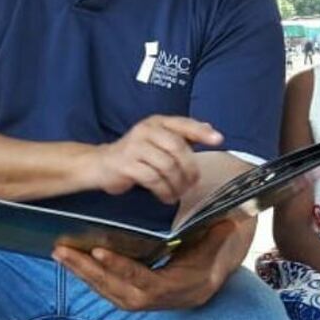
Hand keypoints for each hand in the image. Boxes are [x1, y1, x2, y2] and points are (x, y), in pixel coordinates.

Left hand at [53, 217, 249, 310]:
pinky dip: (88, 275)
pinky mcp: (130, 297)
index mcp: (174, 288)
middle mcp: (154, 299)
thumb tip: (229, 220)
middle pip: (115, 289)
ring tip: (60, 253)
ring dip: (81, 272)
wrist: (208, 282)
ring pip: (106, 290)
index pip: (142, 281)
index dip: (121, 268)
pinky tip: (71, 260)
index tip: (100, 251)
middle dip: (87, 271)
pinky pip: (105, 289)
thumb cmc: (209, 259)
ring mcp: (140, 300)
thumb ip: (218, 235)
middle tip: (63, 251)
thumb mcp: (216, 246)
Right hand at [89, 116, 223, 205]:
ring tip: (178, 193)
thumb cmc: (135, 154)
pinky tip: (166, 197)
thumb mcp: (158, 141)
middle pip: (177, 148)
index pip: (183, 124)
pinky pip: (153, 179)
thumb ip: (182, 136)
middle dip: (189, 169)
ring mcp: (134, 147)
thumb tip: (210, 129)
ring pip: (167, 166)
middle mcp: (146, 131)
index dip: (201, 132)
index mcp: (156, 122)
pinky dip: (164, 191)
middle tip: (192, 183)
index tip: (219, 140)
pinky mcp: (126, 165)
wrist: (100, 164)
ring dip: (177, 184)